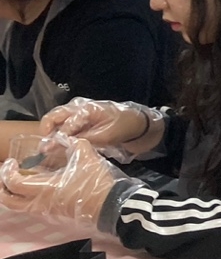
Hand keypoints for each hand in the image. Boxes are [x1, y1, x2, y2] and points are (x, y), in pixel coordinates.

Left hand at [0, 135, 134, 231]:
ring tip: (17, 179)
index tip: (12, 162)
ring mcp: (46, 209)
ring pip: (18, 206)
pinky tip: (34, 184)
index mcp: (44, 188)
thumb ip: (72, 143)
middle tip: (6, 173)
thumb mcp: (86, 156)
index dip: (7, 172)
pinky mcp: (53, 212)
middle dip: (2, 188)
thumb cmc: (95, 181)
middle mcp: (40, 202)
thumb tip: (62, 137)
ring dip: (12, 193)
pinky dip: (24, 196)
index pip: (14, 183)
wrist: (109, 204)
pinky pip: (30, 206)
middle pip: (9, 201)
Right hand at [40, 99, 162, 162]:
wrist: (138, 124)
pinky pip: (64, 125)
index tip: (49, 150)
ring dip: (52, 134)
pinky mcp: (79, 120)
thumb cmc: (124, 127)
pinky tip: (59, 147)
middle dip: (47, 131)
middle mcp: (79, 107)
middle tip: (44, 149)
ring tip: (50, 150)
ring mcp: (78, 112)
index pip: (66, 122)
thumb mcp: (105, 136)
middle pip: (55, 115)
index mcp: (87, 108)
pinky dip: (60, 135)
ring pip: (57, 120)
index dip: (57, 137)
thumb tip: (57, 145)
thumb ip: (81, 140)